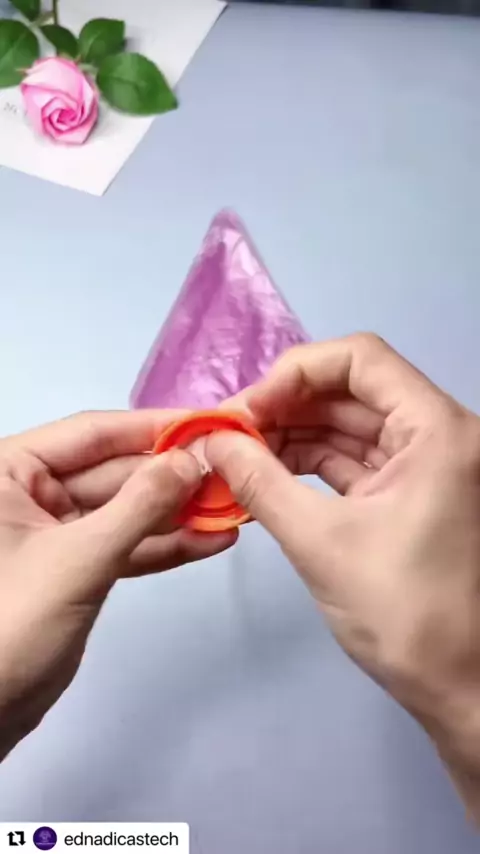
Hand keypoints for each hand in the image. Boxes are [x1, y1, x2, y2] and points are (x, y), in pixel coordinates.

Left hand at [0, 410, 234, 759]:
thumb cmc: (12, 624)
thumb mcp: (79, 559)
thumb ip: (140, 506)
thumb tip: (193, 460)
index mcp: (11, 470)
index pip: (92, 433)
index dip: (153, 427)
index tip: (209, 424)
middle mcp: (32, 491)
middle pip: (115, 472)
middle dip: (174, 478)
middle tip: (235, 473)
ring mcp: (55, 531)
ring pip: (126, 511)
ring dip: (178, 513)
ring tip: (234, 508)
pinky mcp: (75, 567)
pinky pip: (125, 546)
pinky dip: (165, 546)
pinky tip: (212, 540)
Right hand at [207, 334, 479, 815]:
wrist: (459, 688)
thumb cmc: (403, 614)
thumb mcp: (320, 542)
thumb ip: (259, 482)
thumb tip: (210, 441)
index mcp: (437, 430)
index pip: (361, 359)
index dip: (296, 373)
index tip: (248, 409)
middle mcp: (439, 434)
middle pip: (352, 391)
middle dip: (287, 407)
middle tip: (229, 434)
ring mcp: (427, 464)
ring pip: (350, 425)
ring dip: (293, 436)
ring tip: (237, 456)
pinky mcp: (411, 493)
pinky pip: (355, 459)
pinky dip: (311, 464)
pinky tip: (265, 473)